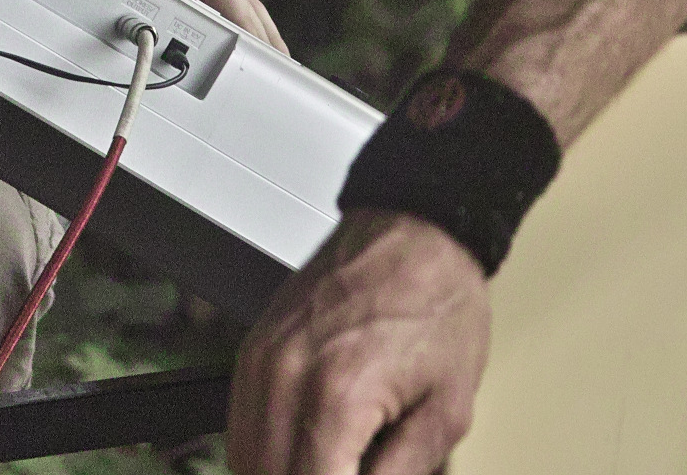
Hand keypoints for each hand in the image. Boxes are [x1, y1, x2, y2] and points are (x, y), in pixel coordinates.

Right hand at [226, 211, 490, 474]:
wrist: (413, 235)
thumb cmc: (436, 306)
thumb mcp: (446, 412)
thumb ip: (401, 473)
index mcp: (337, 396)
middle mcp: (285, 377)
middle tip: (344, 473)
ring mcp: (260, 361)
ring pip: (244, 459)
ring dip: (280, 474)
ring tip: (330, 466)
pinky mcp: (252, 350)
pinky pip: (239, 426)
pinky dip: (263, 456)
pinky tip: (302, 459)